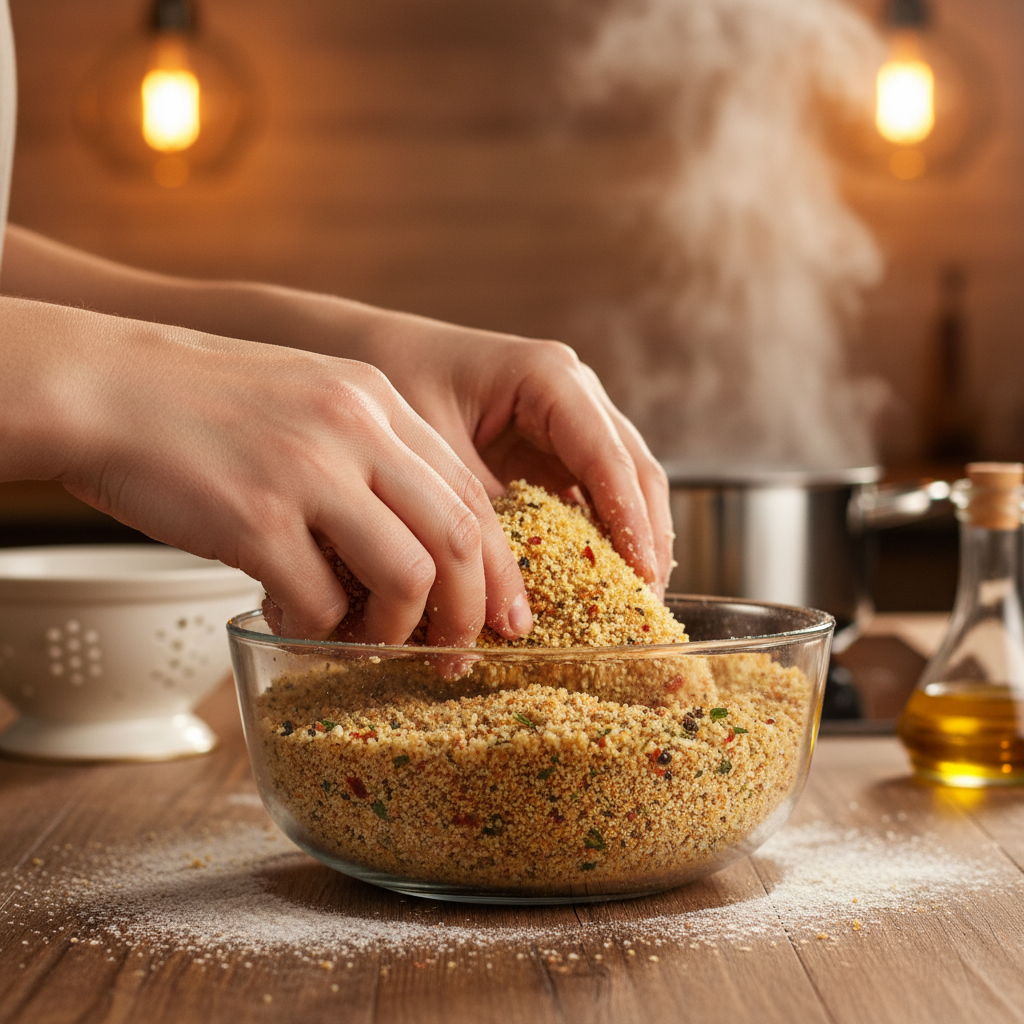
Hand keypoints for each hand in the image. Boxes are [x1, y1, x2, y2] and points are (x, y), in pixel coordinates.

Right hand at [1, 298, 531, 644]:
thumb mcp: (311, 400)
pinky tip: (297, 620)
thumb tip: (414, 550)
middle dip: (471, 612)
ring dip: (398, 629)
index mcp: (377, 400)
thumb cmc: (205, 405)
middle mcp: (356, 428)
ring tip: (370, 643)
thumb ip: (369, 459)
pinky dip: (321, 628)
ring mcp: (308, 471)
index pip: (470, 494)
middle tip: (459, 654)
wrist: (104, 385)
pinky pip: (320, 601)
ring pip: (408, 575)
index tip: (503, 614)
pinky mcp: (255, 518)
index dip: (496, 566)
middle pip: (459, 537)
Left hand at [337, 309, 673, 596]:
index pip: (608, 457)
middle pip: (635, 472)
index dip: (631, 519)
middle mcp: (575, 395)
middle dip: (647, 539)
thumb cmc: (400, 382)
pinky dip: (601, 539)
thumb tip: (513, 587)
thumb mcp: (434, 447)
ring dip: (633, 544)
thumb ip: (481, 509)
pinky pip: (593, 497)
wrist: (376, 356)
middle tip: (647, 606)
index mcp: (550, 377)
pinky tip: (600, 584)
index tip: (643, 574)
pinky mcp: (556, 451)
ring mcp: (572, 423)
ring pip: (625, 487)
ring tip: (633, 606)